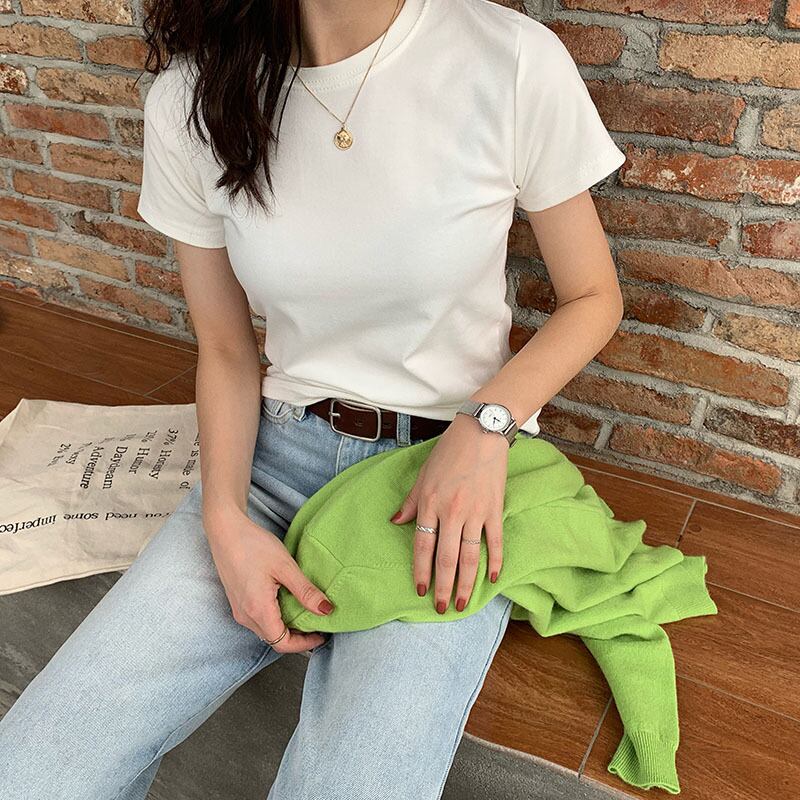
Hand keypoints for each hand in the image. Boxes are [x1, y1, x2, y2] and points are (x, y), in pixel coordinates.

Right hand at [204, 511, 333, 653]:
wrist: (225, 531)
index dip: (304, 644)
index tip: (322, 634)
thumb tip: (326, 610)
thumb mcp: (285, 567)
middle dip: (298, 637)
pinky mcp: (237, 602)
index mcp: (257, 610)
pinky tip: (288, 603)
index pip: (282, 643)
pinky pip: (258, 619)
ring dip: (287, 627)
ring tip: (306, 613)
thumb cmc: (253, 545)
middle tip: (318, 624)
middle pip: (274, 639)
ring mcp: (239, 609)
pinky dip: (276, 618)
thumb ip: (306, 592)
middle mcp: (245, 616)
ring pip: (266, 630)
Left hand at [389, 414, 507, 613]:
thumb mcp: (423, 475)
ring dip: (467, 583)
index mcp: (430, 503)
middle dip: (443, 587)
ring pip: (469, 556)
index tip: (419, 591)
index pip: (422, 546)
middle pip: (446, 558)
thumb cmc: (448, 452)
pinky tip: (491, 579)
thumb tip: (396, 522)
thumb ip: (411, 502)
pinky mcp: (494, 509)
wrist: (480, 433)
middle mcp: (451, 512)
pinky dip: (494, 561)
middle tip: (442, 608)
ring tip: (464, 603)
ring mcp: (475, 512)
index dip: (420, 571)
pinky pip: (495, 541)